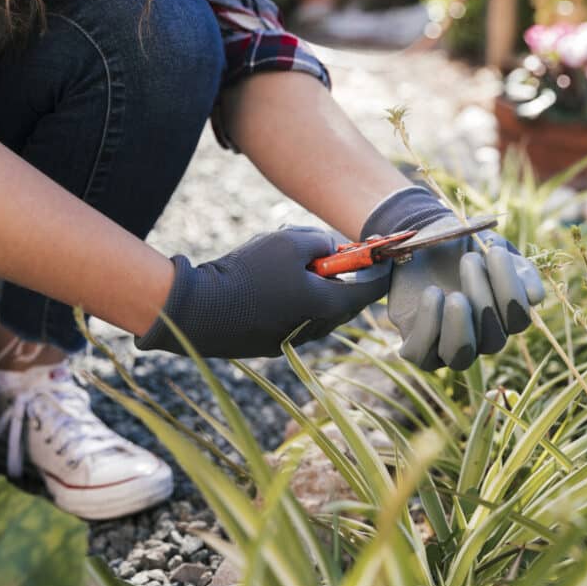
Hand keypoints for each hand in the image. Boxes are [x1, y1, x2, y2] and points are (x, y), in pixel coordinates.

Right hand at [136, 226, 390, 357]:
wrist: (199, 311)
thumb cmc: (248, 273)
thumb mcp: (290, 241)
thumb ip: (320, 241)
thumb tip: (331, 248)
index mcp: (328, 306)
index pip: (370, 291)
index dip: (381, 270)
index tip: (387, 256)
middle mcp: (316, 328)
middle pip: (343, 300)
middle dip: (340, 275)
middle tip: (330, 253)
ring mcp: (293, 339)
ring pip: (317, 308)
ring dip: (313, 285)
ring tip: (286, 261)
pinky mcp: (271, 343)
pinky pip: (294, 317)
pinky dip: (293, 298)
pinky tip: (267, 281)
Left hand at [362, 188, 544, 370]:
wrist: (419, 241)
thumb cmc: (461, 245)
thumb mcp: (493, 247)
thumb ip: (519, 268)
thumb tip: (535, 296)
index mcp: (502, 315)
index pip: (518, 320)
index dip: (511, 291)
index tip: (495, 252)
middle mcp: (479, 337)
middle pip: (493, 341)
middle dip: (483, 300)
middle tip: (469, 260)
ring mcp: (447, 346)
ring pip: (460, 358)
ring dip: (460, 326)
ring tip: (454, 295)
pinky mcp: (418, 347)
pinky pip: (424, 356)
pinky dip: (429, 326)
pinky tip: (432, 292)